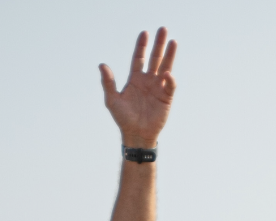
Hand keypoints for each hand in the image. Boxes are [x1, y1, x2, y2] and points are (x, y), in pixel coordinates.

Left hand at [100, 28, 176, 148]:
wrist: (136, 135)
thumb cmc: (123, 119)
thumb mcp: (112, 100)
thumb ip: (108, 82)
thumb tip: (101, 65)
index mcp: (135, 79)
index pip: (139, 58)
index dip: (142, 46)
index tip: (144, 33)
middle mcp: (148, 81)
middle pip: (154, 58)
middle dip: (158, 45)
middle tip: (163, 29)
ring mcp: (158, 88)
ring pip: (165, 68)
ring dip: (169, 55)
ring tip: (173, 42)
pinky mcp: (166, 98)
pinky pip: (170, 85)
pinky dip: (170, 79)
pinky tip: (168, 74)